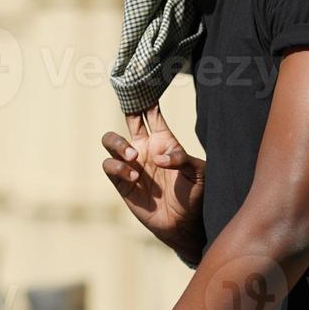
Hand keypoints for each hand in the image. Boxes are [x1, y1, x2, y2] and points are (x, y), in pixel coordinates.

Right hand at [102, 104, 206, 258]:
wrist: (184, 224)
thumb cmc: (195, 195)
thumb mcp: (199, 173)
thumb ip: (182, 159)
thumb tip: (158, 157)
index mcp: (163, 140)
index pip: (151, 114)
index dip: (146, 99)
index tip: (141, 84)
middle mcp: (144, 148)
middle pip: (127, 120)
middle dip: (126, 111)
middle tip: (132, 112)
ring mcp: (131, 164)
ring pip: (111, 141)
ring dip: (119, 145)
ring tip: (134, 157)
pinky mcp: (121, 182)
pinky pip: (109, 166)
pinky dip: (118, 168)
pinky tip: (134, 176)